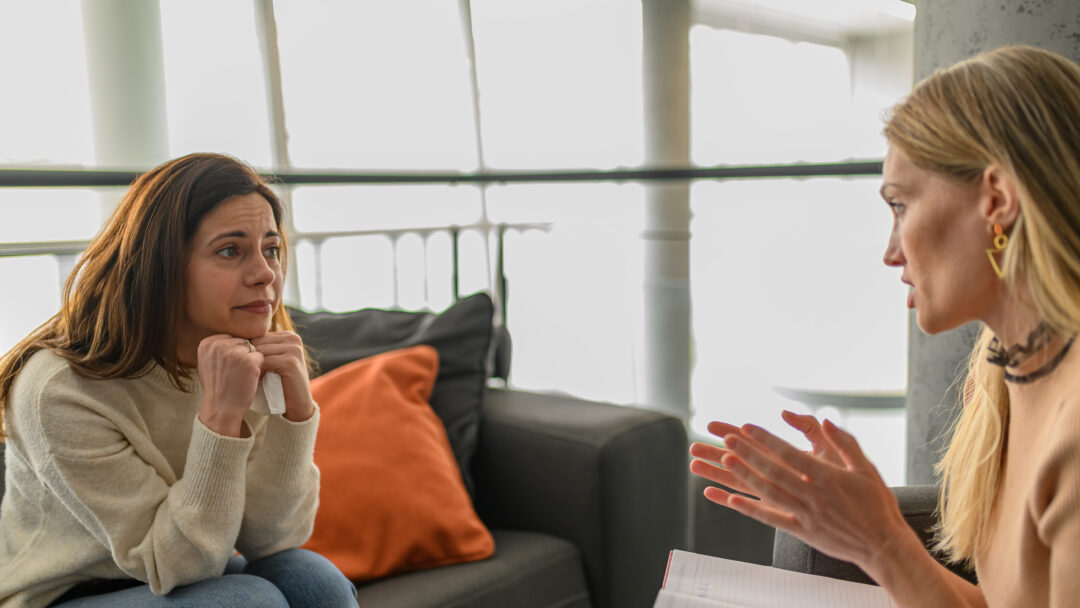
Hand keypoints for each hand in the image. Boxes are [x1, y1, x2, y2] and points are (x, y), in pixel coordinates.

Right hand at [197, 334, 263, 436]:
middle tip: (236, 373)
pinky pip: (260, 357)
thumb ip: (219, 348)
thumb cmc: (217, 387)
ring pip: (253, 349)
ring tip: (241, 376)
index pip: (231, 338)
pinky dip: (258, 368)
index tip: (228, 368)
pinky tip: (248, 378)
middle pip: (242, 342)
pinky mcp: (248, 360)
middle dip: (243, 355)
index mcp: (207, 343)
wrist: (221, 408)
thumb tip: (236, 337)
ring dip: (251, 361)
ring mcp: (234, 352)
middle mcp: (219, 345)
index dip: (234, 353)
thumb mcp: (209, 363)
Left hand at [250, 331, 314, 421]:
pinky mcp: (291, 362)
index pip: (258, 336)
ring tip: (255, 378)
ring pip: (259, 351)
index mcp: (287, 335)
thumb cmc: (277, 383)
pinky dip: (259, 372)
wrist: (296, 404)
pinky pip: (265, 362)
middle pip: (258, 342)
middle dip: (250, 358)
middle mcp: (293, 338)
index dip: (249, 352)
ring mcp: (294, 349)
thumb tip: (229, 339)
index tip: (248, 366)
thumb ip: (258, 348)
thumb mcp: (268, 361)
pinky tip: (259, 381)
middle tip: (250, 374)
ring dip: (253, 366)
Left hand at [690, 414, 911, 577]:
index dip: (767, 440)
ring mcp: (806, 514)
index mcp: (828, 477)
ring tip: (724, 461)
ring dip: (745, 476)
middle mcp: (814, 495)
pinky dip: (751, 509)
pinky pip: (772, 519)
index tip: (747, 427)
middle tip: (726, 439)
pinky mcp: (803, 531)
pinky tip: (731, 500)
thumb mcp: (866, 468)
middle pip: (774, 471)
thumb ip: (844, 442)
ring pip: (769, 493)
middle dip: (748, 454)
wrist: (883, 545)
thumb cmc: (876, 504)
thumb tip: (826, 420)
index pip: (790, 454)